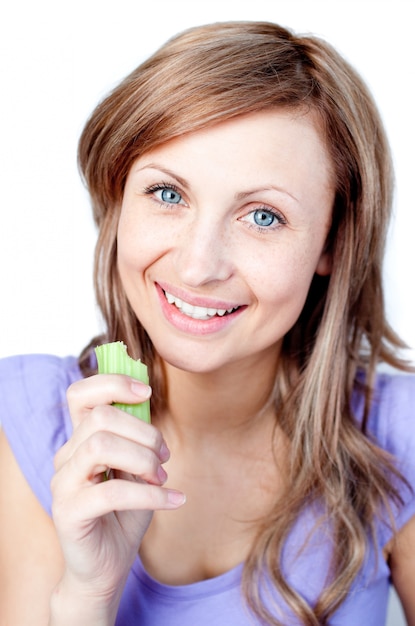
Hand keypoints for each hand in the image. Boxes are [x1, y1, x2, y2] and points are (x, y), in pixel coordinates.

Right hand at [51, 374, 184, 609]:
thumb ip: (137, 438)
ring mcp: (63, 483)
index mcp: (81, 440)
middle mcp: (66, 457)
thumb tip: (147, 401)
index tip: (145, 392)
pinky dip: (150, 494)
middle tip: (163, 457)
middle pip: (100, 417)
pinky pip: (111, 491)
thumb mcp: (137, 468)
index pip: (80, 394)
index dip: (112, 383)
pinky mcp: (68, 512)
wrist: (108, 566)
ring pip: (100, 446)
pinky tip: (173, 500)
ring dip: (142, 459)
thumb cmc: (124, 513)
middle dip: (143, 432)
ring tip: (161, 478)